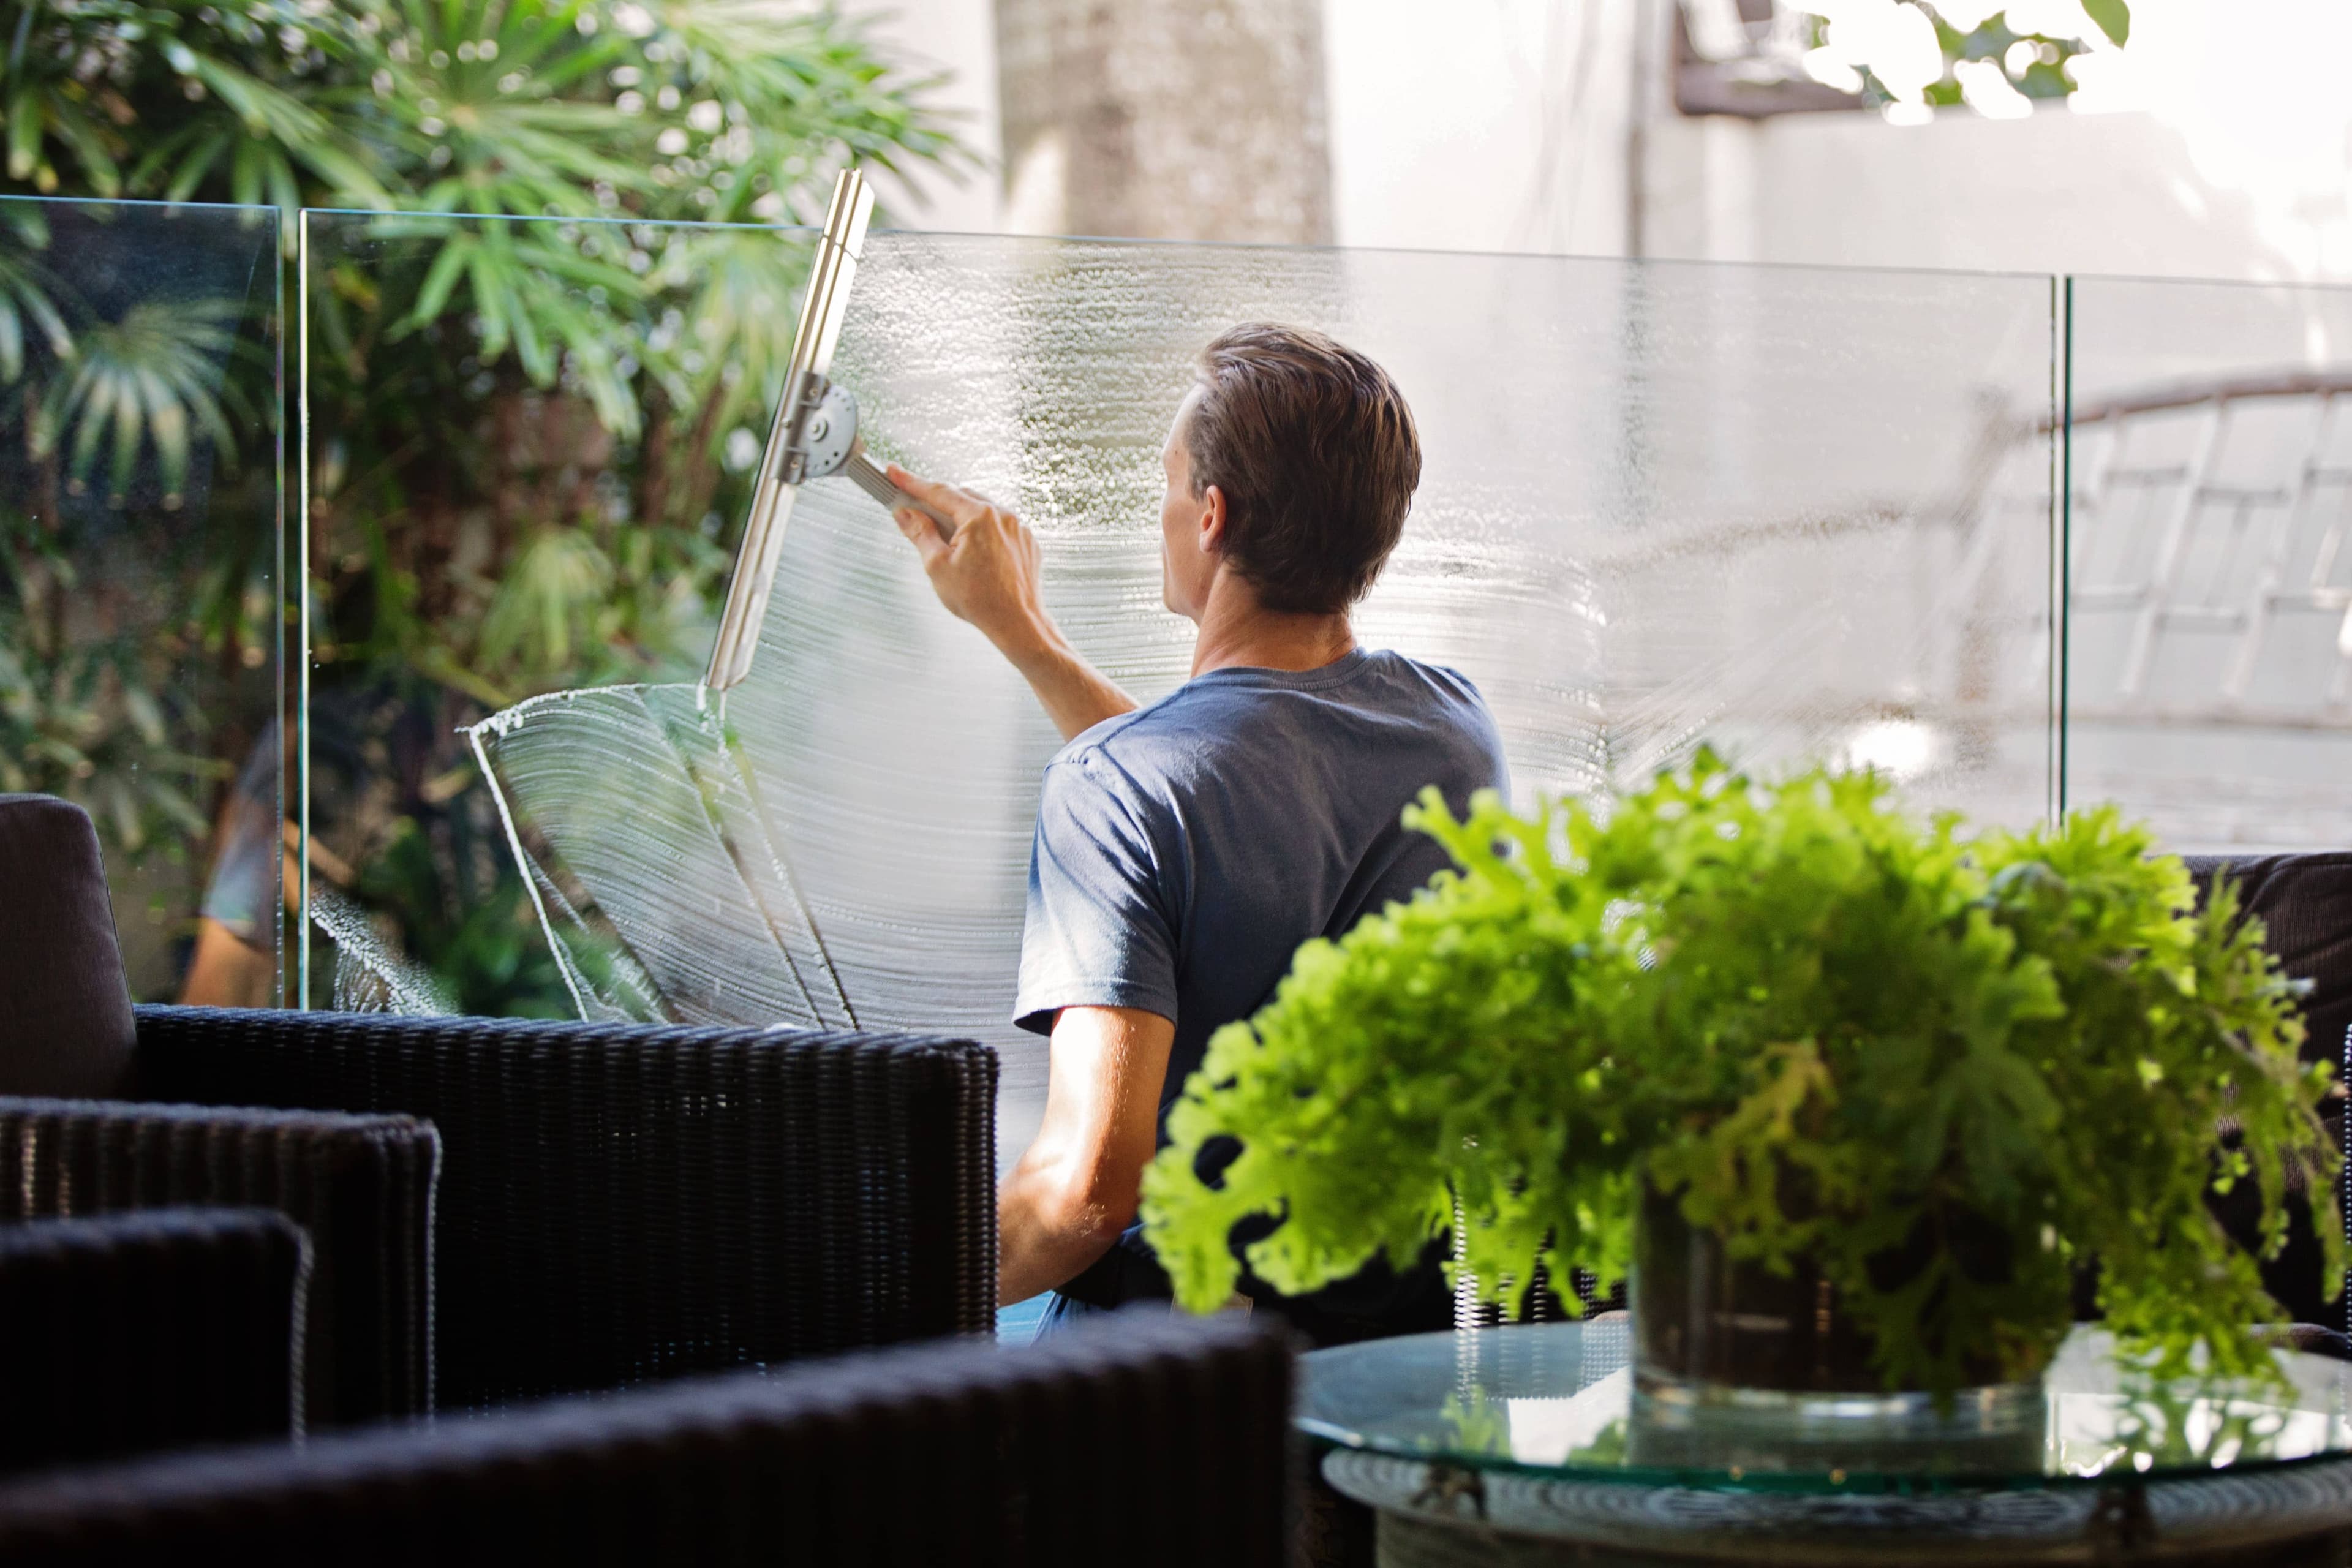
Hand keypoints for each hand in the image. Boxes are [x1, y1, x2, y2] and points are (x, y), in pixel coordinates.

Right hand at [887, 464, 1049, 658]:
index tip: (894, 473)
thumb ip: (920, 533)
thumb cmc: (978, 599)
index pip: (938, 491)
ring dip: (961, 517)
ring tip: (946, 540)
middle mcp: (1003, 515)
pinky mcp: (1027, 542)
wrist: (1018, 623)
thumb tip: (904, 513)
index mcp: (980, 516)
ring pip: (982, 510)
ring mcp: (1019, 528)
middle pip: (961, 497)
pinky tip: (973, 552)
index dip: (911, 482)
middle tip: (914, 509)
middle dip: (937, 502)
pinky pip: (999, 526)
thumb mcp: (937, 566)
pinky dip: (982, 531)